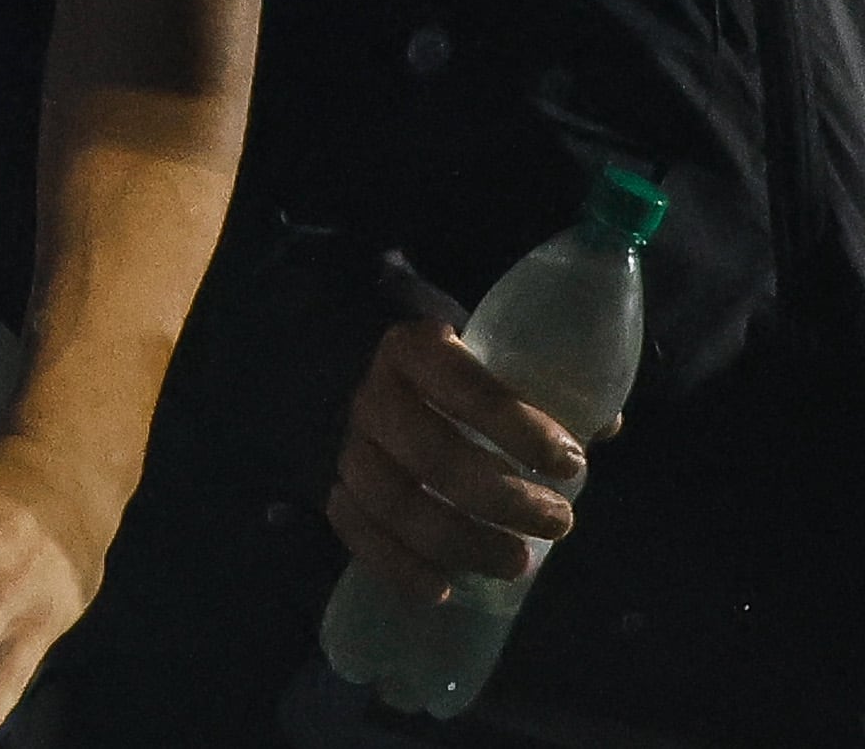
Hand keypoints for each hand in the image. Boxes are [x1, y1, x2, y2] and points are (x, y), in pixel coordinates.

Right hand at [327, 316, 594, 602]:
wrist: (403, 394)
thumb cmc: (475, 387)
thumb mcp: (511, 370)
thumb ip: (555, 392)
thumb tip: (601, 427)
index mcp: (416, 349)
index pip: (457, 380)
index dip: (513, 423)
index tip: (570, 463)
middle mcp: (373, 393)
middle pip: (427, 452)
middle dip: (500, 497)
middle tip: (560, 522)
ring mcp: (351, 445)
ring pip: (391, 499)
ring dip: (459, 540)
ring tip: (519, 563)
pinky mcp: (338, 489)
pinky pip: (353, 529)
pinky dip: (396, 564)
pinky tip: (443, 590)